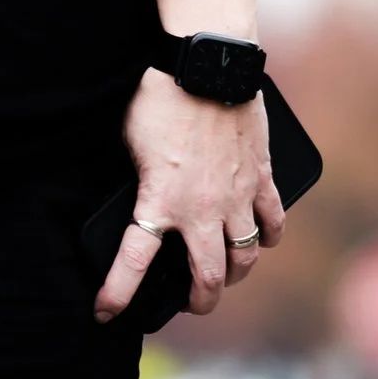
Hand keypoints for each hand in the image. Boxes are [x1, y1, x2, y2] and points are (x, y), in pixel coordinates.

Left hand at [94, 68, 285, 322]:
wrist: (209, 65)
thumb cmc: (160, 96)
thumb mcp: (130, 141)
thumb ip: (137, 176)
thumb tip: (139, 193)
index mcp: (160, 201)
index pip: (134, 261)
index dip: (118, 293)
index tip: (105, 313)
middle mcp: (202, 209)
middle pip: (206, 277)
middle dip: (199, 300)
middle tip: (193, 304)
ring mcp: (237, 197)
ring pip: (244, 258)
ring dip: (235, 272)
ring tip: (227, 275)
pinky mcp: (262, 178)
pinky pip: (272, 221)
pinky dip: (268, 235)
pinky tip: (263, 240)